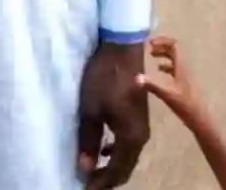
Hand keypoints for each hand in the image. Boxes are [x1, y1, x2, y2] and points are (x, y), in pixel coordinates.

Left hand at [78, 43, 149, 188]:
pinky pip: (127, 143)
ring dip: (111, 164)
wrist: (122, 50)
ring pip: (127, 155)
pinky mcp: (138, 116)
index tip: (83, 186)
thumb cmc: (105, 79)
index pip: (116, 172)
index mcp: (131, 138)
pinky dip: (115, 150)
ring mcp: (142, 126)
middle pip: (125, 167)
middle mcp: (141, 137)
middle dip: (107, 178)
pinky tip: (103, 146)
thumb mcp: (91, 109)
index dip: (100, 183)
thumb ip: (89, 140)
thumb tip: (85, 167)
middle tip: (88, 181)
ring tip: (93, 167)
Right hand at [136, 37, 202, 128]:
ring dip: (164, 54)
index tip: (150, 43)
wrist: (200, 118)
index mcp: (182, 65)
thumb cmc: (185, 104)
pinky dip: (166, 65)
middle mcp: (185, 67)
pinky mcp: (185, 83)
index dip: (163, 41)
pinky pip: (175, 68)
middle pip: (175, 50)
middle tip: (149, 48)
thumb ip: (152, 84)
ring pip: (175, 58)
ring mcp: (186, 75)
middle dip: (162, 46)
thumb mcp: (166, 93)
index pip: (175, 45)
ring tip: (152, 56)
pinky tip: (159, 71)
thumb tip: (136, 78)